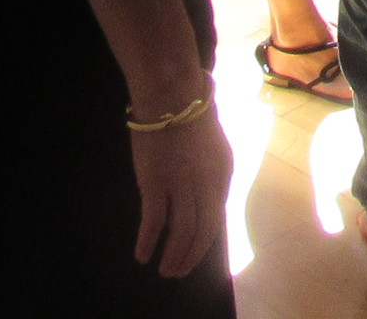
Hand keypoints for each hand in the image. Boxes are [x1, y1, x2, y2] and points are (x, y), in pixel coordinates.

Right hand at [130, 107, 232, 277]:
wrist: (173, 95)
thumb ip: (212, 168)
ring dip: (174, 255)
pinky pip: (155, 222)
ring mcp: (182, 184)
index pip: (217, 214)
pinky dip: (149, 242)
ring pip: (182, 231)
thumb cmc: (192, 112)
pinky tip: (143, 255)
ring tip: (166, 270)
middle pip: (204, 230)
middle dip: (192, 254)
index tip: (196, 250)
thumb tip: (206, 190)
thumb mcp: (214, 143)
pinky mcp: (156, 184)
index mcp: (223, 172)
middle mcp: (207, 182)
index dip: (206, 236)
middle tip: (180, 271)